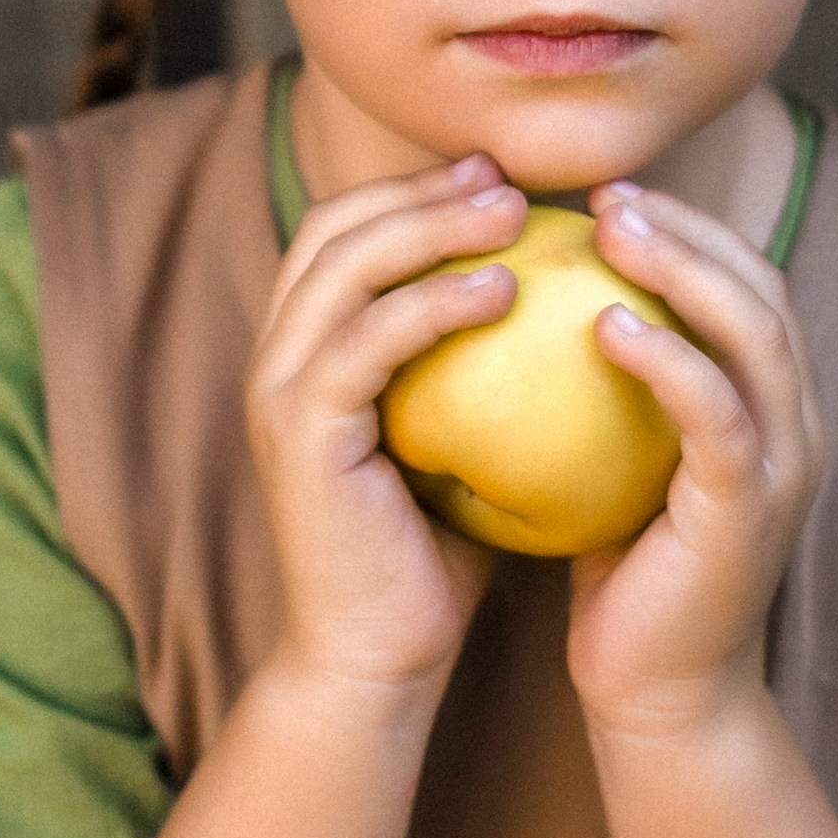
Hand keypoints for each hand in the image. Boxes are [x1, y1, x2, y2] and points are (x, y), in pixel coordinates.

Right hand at [246, 153, 520, 700]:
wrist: (377, 659)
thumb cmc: (433, 556)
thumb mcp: (457, 440)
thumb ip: (477, 371)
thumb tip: (561, 301)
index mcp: (303, 351)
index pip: (342, 230)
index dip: (413, 189)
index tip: (498, 178)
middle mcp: (276, 357)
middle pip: (336, 226)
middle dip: (423, 188)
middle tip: (510, 180)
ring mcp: (279, 391)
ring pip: (346, 266)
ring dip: (432, 225)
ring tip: (516, 216)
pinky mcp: (302, 432)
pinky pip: (368, 339)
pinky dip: (434, 301)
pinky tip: (506, 291)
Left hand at [564, 182, 823, 737]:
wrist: (659, 699)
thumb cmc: (624, 578)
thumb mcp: (620, 462)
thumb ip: (609, 392)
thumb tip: (529, 306)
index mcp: (773, 408)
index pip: (748, 284)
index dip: (690, 227)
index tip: (610, 195)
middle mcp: (796, 426)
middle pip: (762, 288)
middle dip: (689, 227)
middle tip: (606, 194)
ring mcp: (783, 468)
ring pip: (755, 334)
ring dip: (684, 268)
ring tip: (610, 230)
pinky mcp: (749, 511)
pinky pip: (717, 413)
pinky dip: (670, 358)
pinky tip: (605, 323)